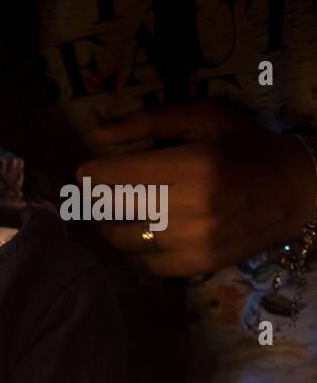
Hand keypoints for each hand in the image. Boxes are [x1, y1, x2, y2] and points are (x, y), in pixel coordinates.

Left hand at [80, 101, 316, 276]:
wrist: (296, 191)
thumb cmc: (245, 147)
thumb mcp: (204, 118)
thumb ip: (147, 122)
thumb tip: (96, 131)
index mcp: (192, 165)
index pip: (112, 176)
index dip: (90, 173)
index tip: (88, 171)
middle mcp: (190, 207)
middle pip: (109, 207)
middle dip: (94, 197)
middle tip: (96, 190)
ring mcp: (192, 241)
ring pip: (119, 238)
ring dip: (107, 223)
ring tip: (114, 210)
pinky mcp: (195, 265)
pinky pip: (140, 263)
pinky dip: (128, 249)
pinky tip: (135, 232)